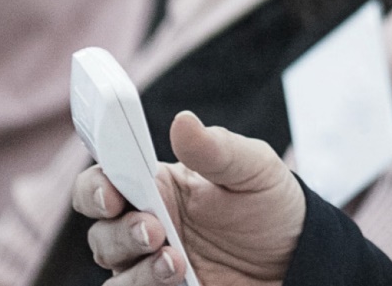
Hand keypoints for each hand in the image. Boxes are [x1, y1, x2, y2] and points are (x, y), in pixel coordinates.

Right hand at [72, 111, 305, 285]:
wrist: (297, 254)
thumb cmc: (270, 203)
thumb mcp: (253, 169)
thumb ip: (216, 149)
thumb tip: (183, 121)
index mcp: (157, 185)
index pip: (103, 181)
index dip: (94, 187)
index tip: (110, 194)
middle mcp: (145, 223)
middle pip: (100, 230)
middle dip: (119, 232)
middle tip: (154, 230)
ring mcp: (151, 263)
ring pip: (114, 271)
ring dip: (137, 269)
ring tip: (177, 262)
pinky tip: (181, 279)